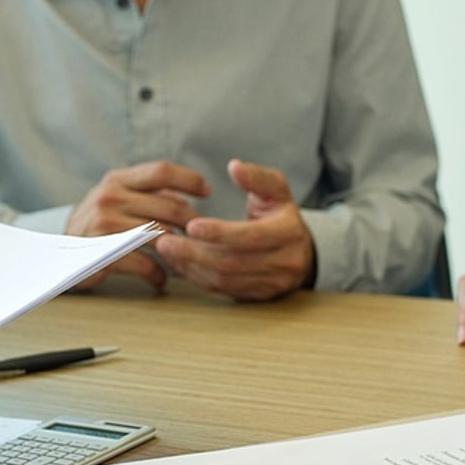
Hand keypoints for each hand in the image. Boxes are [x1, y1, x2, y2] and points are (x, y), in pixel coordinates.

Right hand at [66, 161, 208, 291]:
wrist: (55, 253)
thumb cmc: (96, 225)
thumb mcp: (115, 198)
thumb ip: (147, 192)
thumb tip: (190, 193)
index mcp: (117, 180)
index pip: (161, 171)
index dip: (189, 179)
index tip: (207, 192)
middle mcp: (110, 198)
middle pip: (169, 206)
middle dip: (192, 224)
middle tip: (203, 238)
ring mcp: (104, 225)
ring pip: (161, 236)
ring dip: (179, 252)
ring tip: (186, 261)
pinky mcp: (102, 253)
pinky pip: (144, 264)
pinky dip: (157, 275)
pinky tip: (160, 280)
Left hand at [154, 160, 313, 300]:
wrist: (300, 250)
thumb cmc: (280, 214)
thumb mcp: (276, 190)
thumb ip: (256, 177)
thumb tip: (235, 167)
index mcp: (289, 232)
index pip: (251, 236)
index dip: (220, 232)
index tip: (191, 225)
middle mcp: (285, 262)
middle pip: (233, 262)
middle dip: (195, 253)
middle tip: (164, 241)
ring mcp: (272, 283)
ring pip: (225, 280)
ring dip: (191, 266)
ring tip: (167, 251)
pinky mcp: (258, 297)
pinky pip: (223, 290)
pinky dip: (197, 277)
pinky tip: (179, 263)